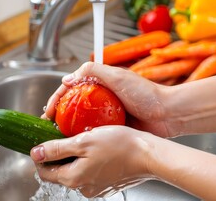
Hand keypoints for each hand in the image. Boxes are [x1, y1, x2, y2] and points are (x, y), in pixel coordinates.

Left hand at [30, 126, 155, 197]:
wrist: (149, 156)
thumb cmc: (120, 145)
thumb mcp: (83, 142)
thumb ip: (57, 149)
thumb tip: (36, 153)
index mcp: (72, 178)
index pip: (43, 171)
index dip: (41, 154)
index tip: (44, 139)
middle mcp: (82, 187)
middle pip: (59, 171)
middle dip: (58, 154)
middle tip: (64, 134)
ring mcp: (95, 187)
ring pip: (75, 170)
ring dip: (74, 156)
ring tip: (82, 138)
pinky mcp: (107, 183)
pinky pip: (90, 171)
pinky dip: (88, 160)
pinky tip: (97, 147)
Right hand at [43, 62, 171, 136]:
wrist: (168, 114)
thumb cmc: (146, 94)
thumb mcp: (118, 76)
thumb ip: (94, 70)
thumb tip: (67, 77)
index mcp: (100, 85)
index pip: (71, 89)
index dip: (56, 99)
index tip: (47, 110)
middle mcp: (100, 100)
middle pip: (72, 107)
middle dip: (58, 116)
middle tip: (47, 127)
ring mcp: (106, 117)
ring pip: (80, 122)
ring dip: (67, 129)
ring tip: (55, 139)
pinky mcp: (112, 130)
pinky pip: (93, 135)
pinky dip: (82, 139)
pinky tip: (74, 146)